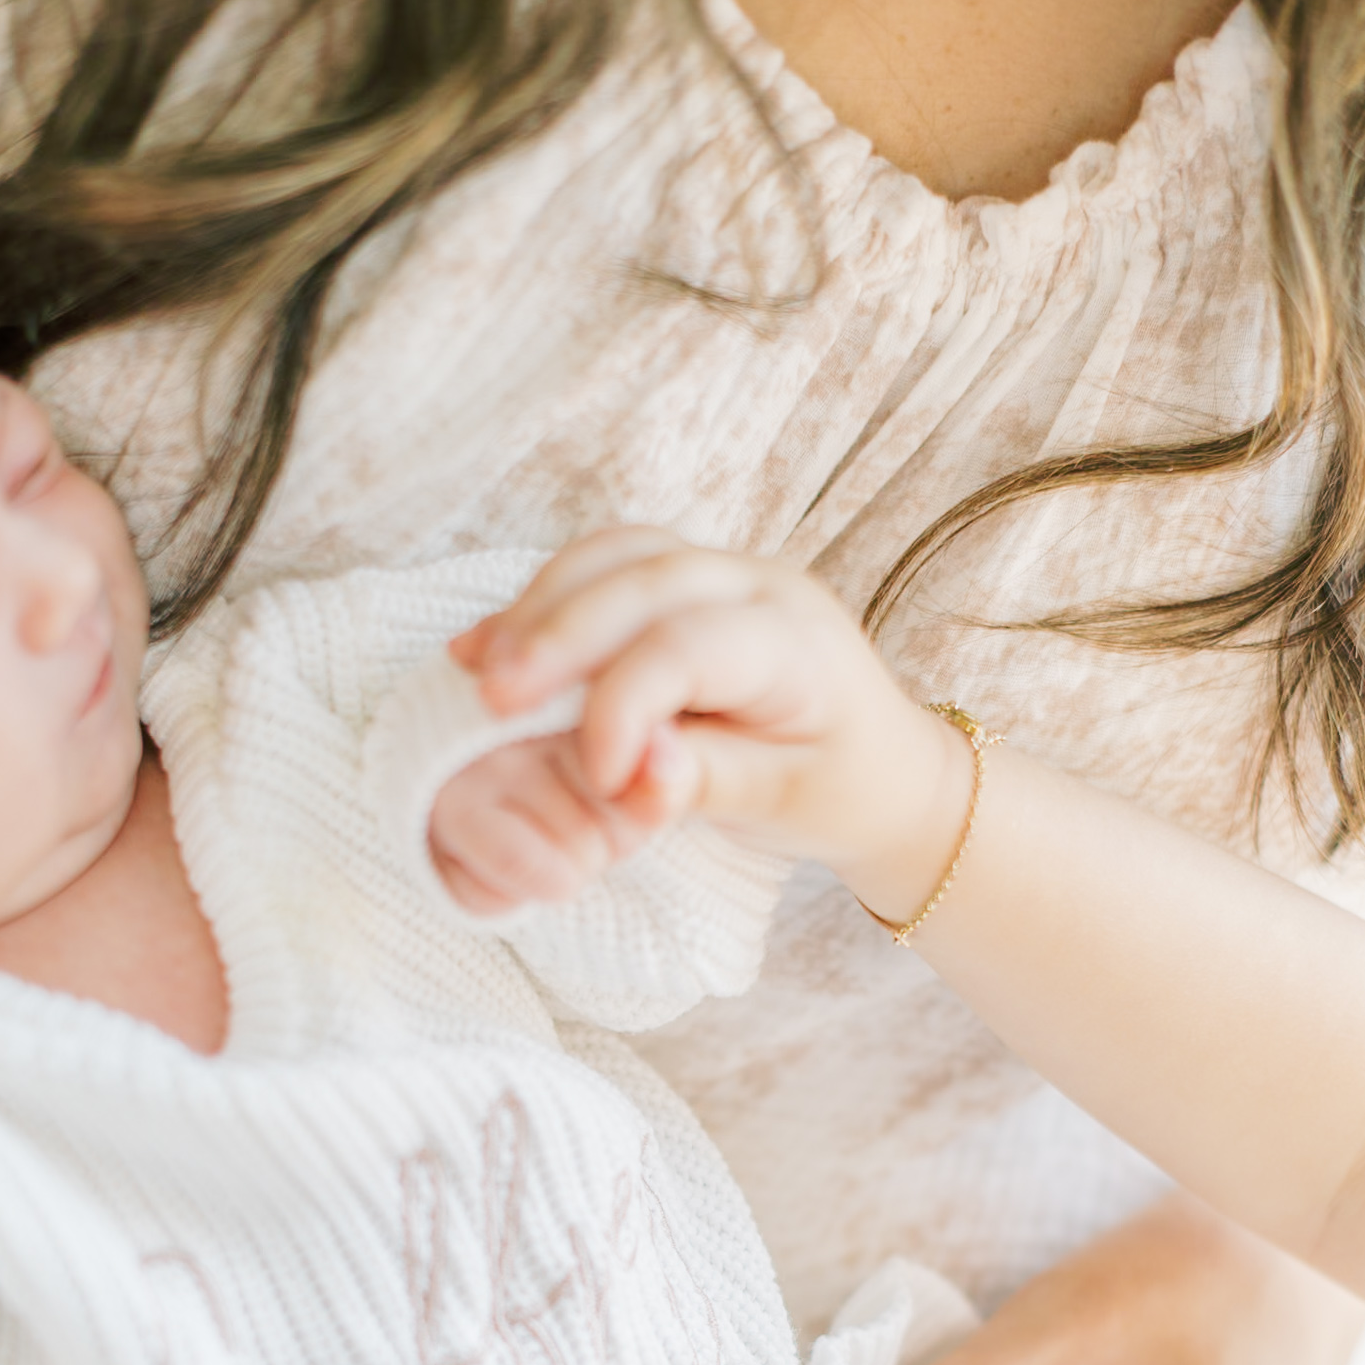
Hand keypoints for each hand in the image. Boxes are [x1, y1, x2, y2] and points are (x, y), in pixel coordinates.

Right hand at [450, 527, 966, 920]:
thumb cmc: (841, 793)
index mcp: (796, 642)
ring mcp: (722, 571)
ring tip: (476, 667)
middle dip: (556, 635)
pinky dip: (548, 599)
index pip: (691, 648)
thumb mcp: (785, 806)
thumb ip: (708, 781)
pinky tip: (494, 644)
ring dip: (539, 607)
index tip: (593, 777)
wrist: (888, 769)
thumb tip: (634, 770)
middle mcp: (760, 584)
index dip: (626, 705)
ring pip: (617, 557)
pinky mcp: (688, 582)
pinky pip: (609, 567)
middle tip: (488, 698)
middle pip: (643, 582)